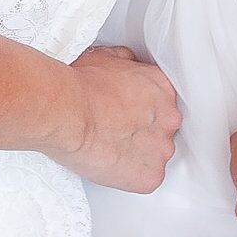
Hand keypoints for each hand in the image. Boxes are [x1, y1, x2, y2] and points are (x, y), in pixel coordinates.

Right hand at [56, 46, 180, 192]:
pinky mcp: (151, 175)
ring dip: (137, 154)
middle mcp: (169, 117)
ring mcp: (162, 148)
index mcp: (162, 87)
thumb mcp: (105, 58)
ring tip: (110, 149)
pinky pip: (146, 179)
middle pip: (162, 129)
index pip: (162, 103)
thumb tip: (125, 64)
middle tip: (116, 132)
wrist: (67, 111)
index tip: (126, 115)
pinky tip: (111, 165)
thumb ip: (125, 63)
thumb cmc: (79, 86)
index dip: (141, 110)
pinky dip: (130, 176)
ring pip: (155, 155)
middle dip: (142, 132)